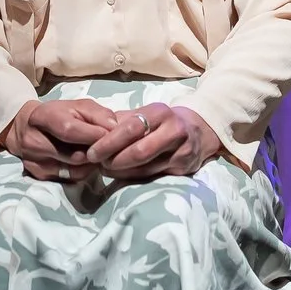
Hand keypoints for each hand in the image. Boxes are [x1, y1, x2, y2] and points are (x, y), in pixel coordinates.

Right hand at [0, 98, 118, 181]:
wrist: (25, 127)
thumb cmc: (58, 114)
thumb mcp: (78, 106)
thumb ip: (99, 114)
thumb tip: (115, 129)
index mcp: (44, 117)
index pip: (70, 131)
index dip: (95, 135)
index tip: (111, 136)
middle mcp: (34, 142)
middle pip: (74, 155)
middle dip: (96, 153)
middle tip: (106, 147)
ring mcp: (35, 162)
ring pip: (75, 170)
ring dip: (91, 164)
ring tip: (94, 153)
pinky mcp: (39, 175)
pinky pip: (70, 179)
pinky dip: (83, 171)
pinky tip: (84, 161)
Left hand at [83, 102, 222, 182]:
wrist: (198, 129)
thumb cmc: (162, 121)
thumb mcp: (145, 113)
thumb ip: (121, 121)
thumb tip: (94, 131)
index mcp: (160, 112)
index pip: (130, 129)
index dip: (108, 143)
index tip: (92, 152)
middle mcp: (174, 130)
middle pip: (139, 151)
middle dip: (114, 160)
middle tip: (98, 164)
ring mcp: (181, 151)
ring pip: (146, 167)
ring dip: (121, 171)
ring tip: (105, 169)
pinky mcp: (184, 167)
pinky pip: (153, 176)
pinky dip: (133, 177)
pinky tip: (121, 174)